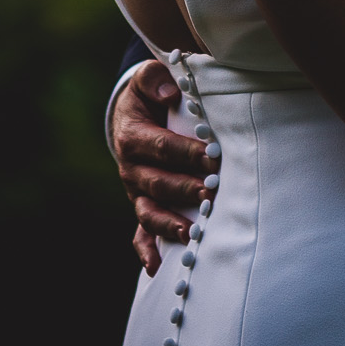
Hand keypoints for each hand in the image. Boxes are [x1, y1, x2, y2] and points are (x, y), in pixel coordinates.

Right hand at [112, 58, 212, 274]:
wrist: (134, 112)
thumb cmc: (150, 94)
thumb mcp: (149, 78)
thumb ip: (155, 80)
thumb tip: (170, 93)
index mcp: (133, 136)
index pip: (161, 146)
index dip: (186, 152)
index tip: (213, 156)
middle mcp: (131, 167)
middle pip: (158, 182)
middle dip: (185, 189)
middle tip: (212, 193)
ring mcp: (136, 190)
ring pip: (150, 211)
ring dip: (170, 223)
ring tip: (193, 232)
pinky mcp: (142, 205)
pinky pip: (140, 232)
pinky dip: (146, 250)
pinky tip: (156, 267)